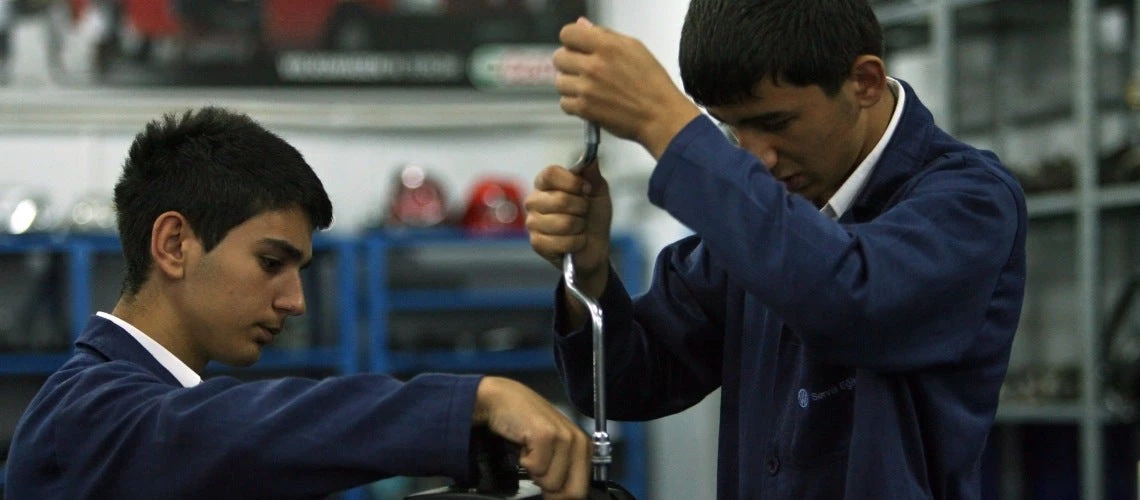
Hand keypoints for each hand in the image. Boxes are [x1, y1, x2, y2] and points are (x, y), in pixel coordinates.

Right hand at [473, 376, 590, 499]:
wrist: (502, 401)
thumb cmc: (526, 426)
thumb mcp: (552, 451)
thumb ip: (563, 473)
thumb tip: (562, 499)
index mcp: (584, 447)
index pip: (580, 491)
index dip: (560, 495)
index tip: (547, 486)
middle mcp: (579, 441)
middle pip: (570, 492)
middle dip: (549, 487)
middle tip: (538, 465)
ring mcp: (564, 437)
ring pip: (551, 482)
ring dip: (534, 471)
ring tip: (530, 449)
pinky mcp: (546, 435)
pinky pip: (536, 469)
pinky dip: (523, 461)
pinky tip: (524, 443)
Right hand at [525, 160, 611, 299]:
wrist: (595, 246)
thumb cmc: (593, 216)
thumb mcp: (598, 192)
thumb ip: (592, 175)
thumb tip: (591, 158)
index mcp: (546, 184)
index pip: (550, 173)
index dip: (572, 182)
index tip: (586, 190)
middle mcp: (534, 200)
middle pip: (559, 199)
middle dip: (582, 209)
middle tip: (584, 213)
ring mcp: (533, 223)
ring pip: (563, 222)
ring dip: (580, 227)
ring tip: (579, 228)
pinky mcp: (537, 243)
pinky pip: (561, 242)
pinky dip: (576, 243)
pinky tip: (575, 242)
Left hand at [554, 17, 702, 158]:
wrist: (660, 115)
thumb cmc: (652, 82)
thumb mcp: (634, 48)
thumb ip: (605, 35)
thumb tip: (582, 25)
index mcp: (606, 45)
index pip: (568, 34)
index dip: (571, 41)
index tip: (577, 48)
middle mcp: (593, 65)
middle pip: (559, 57)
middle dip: (569, 63)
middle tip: (584, 70)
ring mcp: (587, 88)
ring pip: (560, 82)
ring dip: (571, 85)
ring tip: (589, 88)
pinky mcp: (585, 109)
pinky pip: (564, 103)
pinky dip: (574, 104)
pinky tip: (589, 102)